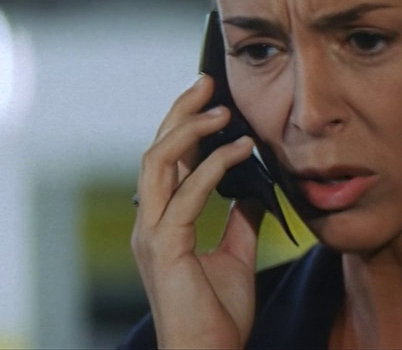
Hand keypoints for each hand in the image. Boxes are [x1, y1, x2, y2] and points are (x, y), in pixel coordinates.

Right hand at [131, 75, 265, 347]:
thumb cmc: (216, 317)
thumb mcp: (235, 257)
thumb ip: (238, 222)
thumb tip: (252, 190)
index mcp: (160, 223)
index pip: (167, 161)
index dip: (185, 126)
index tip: (212, 100)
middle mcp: (149, 222)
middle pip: (156, 150)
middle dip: (180, 112)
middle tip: (209, 83)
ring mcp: (152, 233)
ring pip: (158, 161)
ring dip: (189, 128)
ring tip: (221, 108)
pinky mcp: (165, 246)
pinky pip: (187, 193)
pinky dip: (214, 165)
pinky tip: (242, 150)